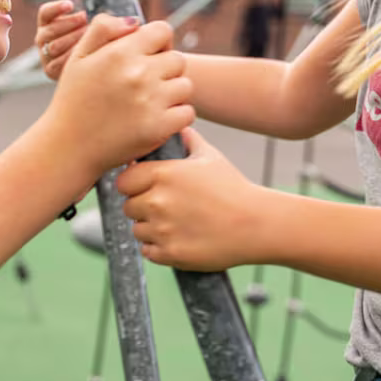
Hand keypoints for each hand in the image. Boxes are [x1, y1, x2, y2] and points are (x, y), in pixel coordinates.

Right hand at [34, 0, 87, 79]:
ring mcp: (44, 55)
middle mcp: (43, 38)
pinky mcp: (49, 70)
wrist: (84, 67)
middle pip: (50, 30)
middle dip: (70, 24)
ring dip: (72, 40)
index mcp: (47, 23)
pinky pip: (57, 63)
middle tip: (85, 20)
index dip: (56, 8)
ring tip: (88, 36)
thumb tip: (97, 12)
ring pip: (54, 46)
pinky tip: (84, 53)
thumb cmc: (86, 39)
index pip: (45, 13)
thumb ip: (85, 17)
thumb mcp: (83, 24)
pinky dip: (71, 57)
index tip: (70, 4)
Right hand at [47, 15, 195, 178]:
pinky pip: (187, 113)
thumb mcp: (78, 58)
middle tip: (147, 84)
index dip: (158, 42)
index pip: (162, 30)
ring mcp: (151, 101)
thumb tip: (134, 21)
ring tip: (151, 103)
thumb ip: (103, 29)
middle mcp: (139, 73)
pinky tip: (157, 119)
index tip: (148, 56)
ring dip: (173, 93)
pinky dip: (177, 117)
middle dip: (165, 69)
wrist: (67, 148)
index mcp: (120, 52)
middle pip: (177, 59)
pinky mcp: (159, 128)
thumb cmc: (73, 101)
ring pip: (185, 86)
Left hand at [116, 127, 261, 271]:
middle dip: (141, 206)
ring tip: (174, 224)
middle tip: (164, 207)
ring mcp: (162, 230)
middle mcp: (157, 202)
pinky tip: (177, 239)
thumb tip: (178, 126)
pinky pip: (148, 251)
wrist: (257, 224)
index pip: (123, 181)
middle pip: (128, 206)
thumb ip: (188, 140)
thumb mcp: (210, 157)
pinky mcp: (170, 253)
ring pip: (137, 230)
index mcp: (163, 174)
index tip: (145, 188)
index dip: (133, 184)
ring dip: (149, 228)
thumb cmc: (234, 189)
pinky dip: (158, 248)